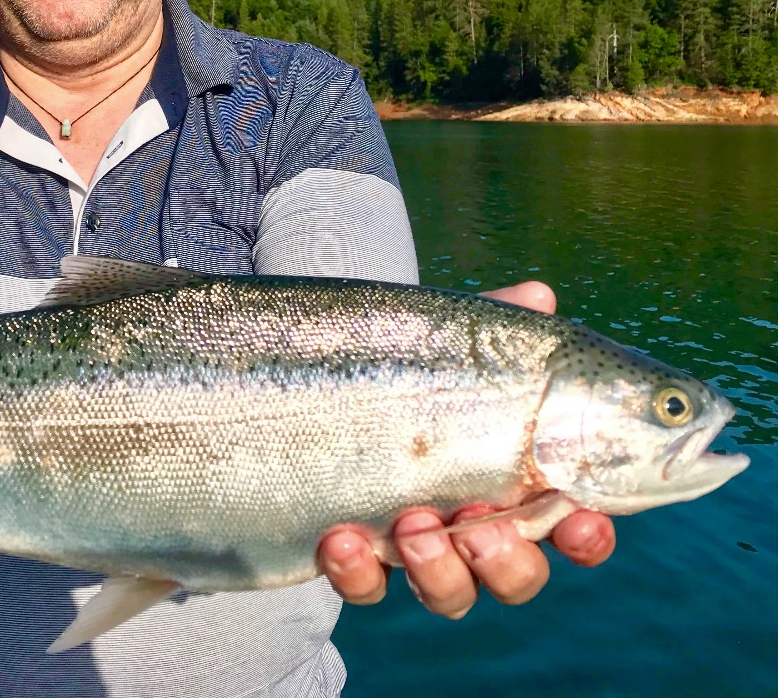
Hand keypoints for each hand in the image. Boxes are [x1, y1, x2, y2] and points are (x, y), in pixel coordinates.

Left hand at [317, 280, 615, 615]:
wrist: (304, 382)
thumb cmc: (401, 361)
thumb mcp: (446, 340)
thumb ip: (494, 325)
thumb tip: (539, 297)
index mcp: (511, 476)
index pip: (572, 521)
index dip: (587, 533)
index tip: (578, 521)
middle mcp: (471, 522)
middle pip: (517, 574)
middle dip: (507, 561)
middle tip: (479, 525)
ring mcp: (413, 545)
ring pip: (451, 593)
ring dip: (440, 570)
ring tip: (412, 525)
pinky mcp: (356, 557)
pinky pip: (365, 588)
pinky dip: (358, 573)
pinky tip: (341, 538)